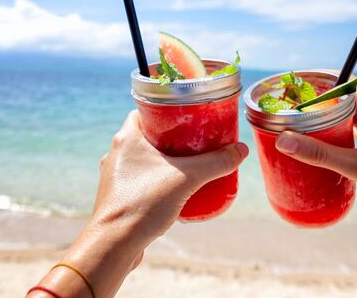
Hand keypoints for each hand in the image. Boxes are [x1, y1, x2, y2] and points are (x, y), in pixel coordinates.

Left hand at [92, 110, 248, 244]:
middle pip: (147, 136)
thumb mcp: (187, 178)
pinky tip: (173, 192)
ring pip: (142, 160)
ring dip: (163, 162)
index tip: (187, 118)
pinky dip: (155, 182)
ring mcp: (114, 176)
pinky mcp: (117, 197)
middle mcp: (116, 153)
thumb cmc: (143, 203)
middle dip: (170, 139)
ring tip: (188, 167)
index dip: (166, 112)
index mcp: (126, 137)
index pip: (145, 111)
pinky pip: (139, 181)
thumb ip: (215, 163)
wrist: (114, 244)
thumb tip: (241, 150)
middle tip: (195, 142)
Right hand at [274, 80, 356, 223]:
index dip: (317, 82)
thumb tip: (283, 140)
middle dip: (315, 102)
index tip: (292, 89)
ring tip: (296, 127)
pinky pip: (352, 131)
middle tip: (287, 110)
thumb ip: (320, 153)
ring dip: (324, 120)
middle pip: (342, 97)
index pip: (344, 81)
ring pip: (346, 115)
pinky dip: (334, 135)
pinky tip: (319, 148)